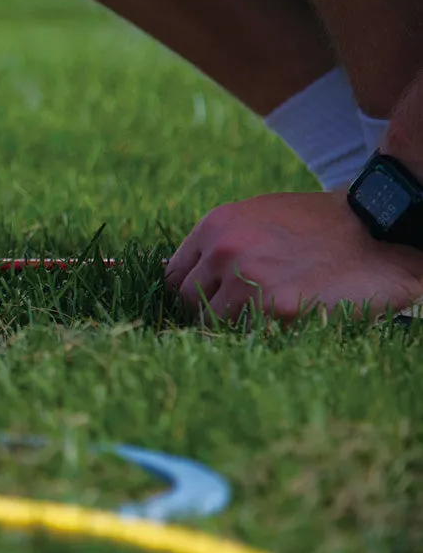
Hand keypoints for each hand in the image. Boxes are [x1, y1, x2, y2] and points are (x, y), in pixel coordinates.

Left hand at [165, 191, 422, 321]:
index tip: (207, 302)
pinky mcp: (275, 307)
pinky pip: (248, 335)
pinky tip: (289, 319)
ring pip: (213, 323)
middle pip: (187, 301)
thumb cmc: (322, 226)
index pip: (173, 275)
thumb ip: (223, 242)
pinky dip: (263, 333)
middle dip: (209, 311)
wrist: (380, 228)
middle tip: (241, 313)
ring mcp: (246, 278)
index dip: (191, 293)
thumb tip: (186, 275)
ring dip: (236, 325)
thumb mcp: (260, 217)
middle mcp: (223, 249)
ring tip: (270, 314)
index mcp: (216, 226)